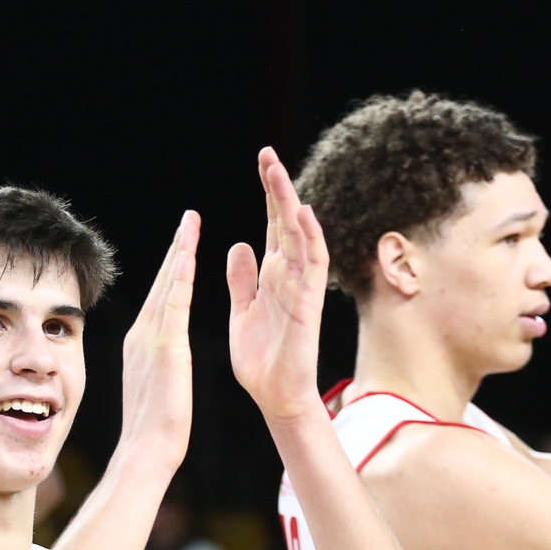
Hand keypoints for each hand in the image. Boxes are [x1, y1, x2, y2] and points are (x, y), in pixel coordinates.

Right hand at [112, 211, 200, 479]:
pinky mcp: (165, 348)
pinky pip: (174, 304)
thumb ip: (157, 363)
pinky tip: (188, 254)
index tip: (181, 243)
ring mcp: (150, 339)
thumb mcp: (155, 385)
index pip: (160, 296)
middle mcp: (141, 335)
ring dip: (178, 251)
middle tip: (187, 218)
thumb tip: (162, 357)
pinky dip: (180, 277)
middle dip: (174, 248)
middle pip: (161, 282)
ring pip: (166, 285)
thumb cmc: (155, 429)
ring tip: (190, 223)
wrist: (146, 451)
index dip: (170, 267)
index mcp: (141, 343)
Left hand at [227, 147, 329, 422]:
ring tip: (279, 173)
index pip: (271, 225)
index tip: (263, 161)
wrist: (274, 395)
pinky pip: (312, 268)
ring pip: (299, 237)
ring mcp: (300, 288)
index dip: (268, 194)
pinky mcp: (307, 305)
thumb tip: (238, 245)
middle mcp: (288, 275)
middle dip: (277, 188)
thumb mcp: (243, 310)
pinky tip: (303, 215)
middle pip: (285, 222)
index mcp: (272, 275)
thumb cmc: (261, 358)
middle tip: (267, 154)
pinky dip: (309, 240)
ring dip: (290, 205)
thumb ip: (242, 279)